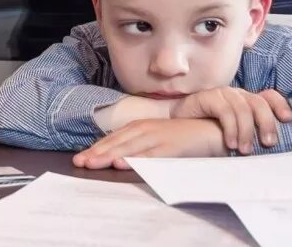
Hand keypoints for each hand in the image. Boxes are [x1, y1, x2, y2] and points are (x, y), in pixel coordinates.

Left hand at [73, 119, 225, 169]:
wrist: (211, 130)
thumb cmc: (183, 137)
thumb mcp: (156, 137)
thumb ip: (139, 145)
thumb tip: (117, 157)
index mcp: (141, 127)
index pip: (113, 138)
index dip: (96, 148)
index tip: (80, 158)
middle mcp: (146, 129)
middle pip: (117, 142)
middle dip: (97, 153)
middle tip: (79, 162)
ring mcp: (158, 137)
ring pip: (129, 148)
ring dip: (109, 155)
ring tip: (93, 163)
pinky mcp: (170, 147)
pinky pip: (150, 155)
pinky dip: (135, 159)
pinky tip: (122, 164)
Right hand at [170, 88, 291, 154]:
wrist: (177, 128)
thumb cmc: (208, 133)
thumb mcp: (235, 135)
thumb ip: (250, 135)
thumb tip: (272, 149)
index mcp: (246, 101)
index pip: (269, 96)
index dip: (280, 105)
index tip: (289, 120)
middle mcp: (236, 94)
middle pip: (259, 102)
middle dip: (267, 123)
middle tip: (268, 143)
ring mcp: (222, 94)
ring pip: (243, 108)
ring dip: (246, 131)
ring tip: (245, 150)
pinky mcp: (207, 97)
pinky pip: (224, 110)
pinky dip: (230, 127)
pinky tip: (229, 143)